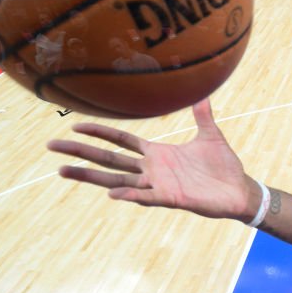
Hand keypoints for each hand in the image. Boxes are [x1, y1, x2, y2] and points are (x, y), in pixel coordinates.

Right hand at [47, 99, 255, 220]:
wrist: (240, 190)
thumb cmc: (224, 167)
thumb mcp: (211, 136)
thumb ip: (203, 116)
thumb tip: (202, 94)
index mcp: (158, 154)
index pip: (121, 141)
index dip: (99, 133)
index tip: (74, 126)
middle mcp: (152, 170)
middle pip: (109, 160)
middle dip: (80, 154)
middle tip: (51, 148)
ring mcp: (159, 185)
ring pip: (118, 180)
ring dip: (92, 176)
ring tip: (64, 171)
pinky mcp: (172, 199)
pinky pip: (147, 197)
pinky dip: (131, 196)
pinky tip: (112, 194)